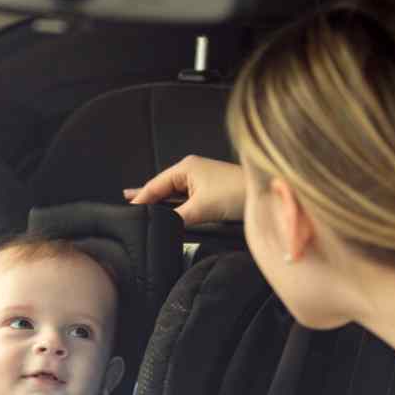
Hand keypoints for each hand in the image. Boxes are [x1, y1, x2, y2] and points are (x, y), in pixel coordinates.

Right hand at [124, 155, 245, 225]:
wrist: (267, 194)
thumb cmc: (238, 193)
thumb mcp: (201, 208)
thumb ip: (177, 218)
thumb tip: (162, 227)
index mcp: (185, 167)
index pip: (155, 185)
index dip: (140, 199)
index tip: (128, 212)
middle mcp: (191, 171)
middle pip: (161, 189)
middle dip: (146, 199)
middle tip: (127, 209)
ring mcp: (200, 182)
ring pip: (173, 196)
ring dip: (159, 204)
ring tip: (139, 210)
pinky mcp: (209, 193)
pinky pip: (184, 200)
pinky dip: (173, 207)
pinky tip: (165, 213)